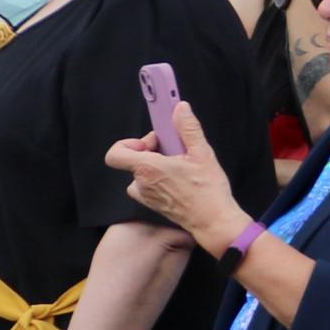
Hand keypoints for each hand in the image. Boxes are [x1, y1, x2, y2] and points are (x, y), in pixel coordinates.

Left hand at [105, 102, 241, 252]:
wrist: (213, 222)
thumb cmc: (208, 191)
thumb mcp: (202, 154)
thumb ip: (188, 129)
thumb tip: (180, 108)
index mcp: (148, 168)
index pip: (116, 153)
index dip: (129, 144)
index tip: (151, 142)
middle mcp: (142, 183)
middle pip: (134, 160)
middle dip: (152, 152)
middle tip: (175, 152)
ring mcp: (146, 196)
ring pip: (142, 173)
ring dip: (156, 167)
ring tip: (180, 168)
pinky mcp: (152, 204)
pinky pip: (147, 186)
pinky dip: (159, 180)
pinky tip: (179, 181)